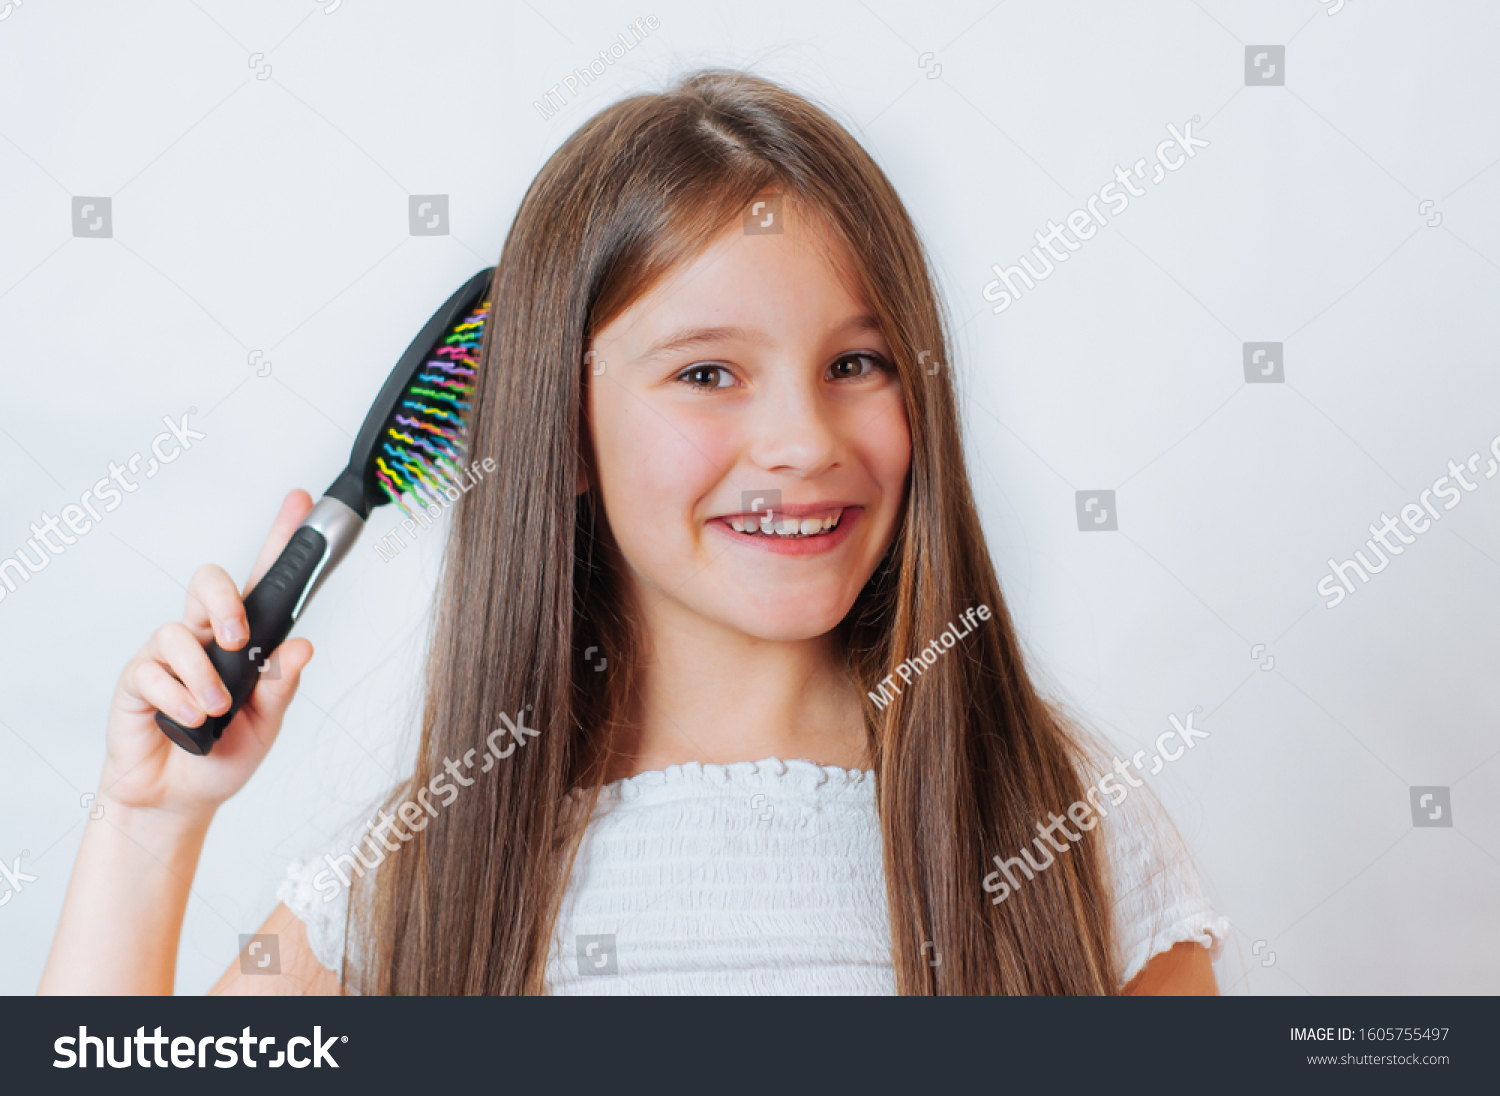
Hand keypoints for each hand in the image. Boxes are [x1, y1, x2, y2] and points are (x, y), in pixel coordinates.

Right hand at [99, 490, 316, 819]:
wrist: (178, 799)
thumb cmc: (223, 756)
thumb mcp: (267, 724)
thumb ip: (283, 685)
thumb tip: (303, 647)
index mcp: (243, 642)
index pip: (261, 582)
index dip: (280, 540)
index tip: (300, 501)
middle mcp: (204, 638)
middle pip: (208, 582)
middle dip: (223, 601)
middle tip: (236, 638)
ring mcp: (167, 656)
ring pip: (178, 631)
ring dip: (203, 675)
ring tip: (215, 709)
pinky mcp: (136, 679)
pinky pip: (153, 671)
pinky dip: (178, 698)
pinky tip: (189, 719)